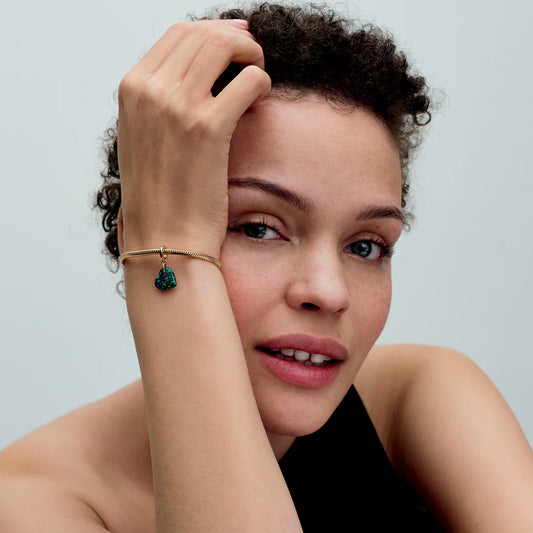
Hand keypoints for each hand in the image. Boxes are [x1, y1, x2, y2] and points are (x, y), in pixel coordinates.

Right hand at [117, 19, 270, 256]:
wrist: (163, 238)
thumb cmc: (160, 196)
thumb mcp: (145, 138)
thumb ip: (161, 101)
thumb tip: (198, 74)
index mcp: (132, 89)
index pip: (179, 34)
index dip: (214, 31)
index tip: (235, 40)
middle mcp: (150, 90)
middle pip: (203, 34)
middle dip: (236, 38)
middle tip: (252, 57)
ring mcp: (177, 106)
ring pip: (226, 46)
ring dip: (251, 54)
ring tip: (257, 75)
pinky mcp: (208, 128)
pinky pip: (249, 80)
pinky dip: (261, 82)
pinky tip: (260, 99)